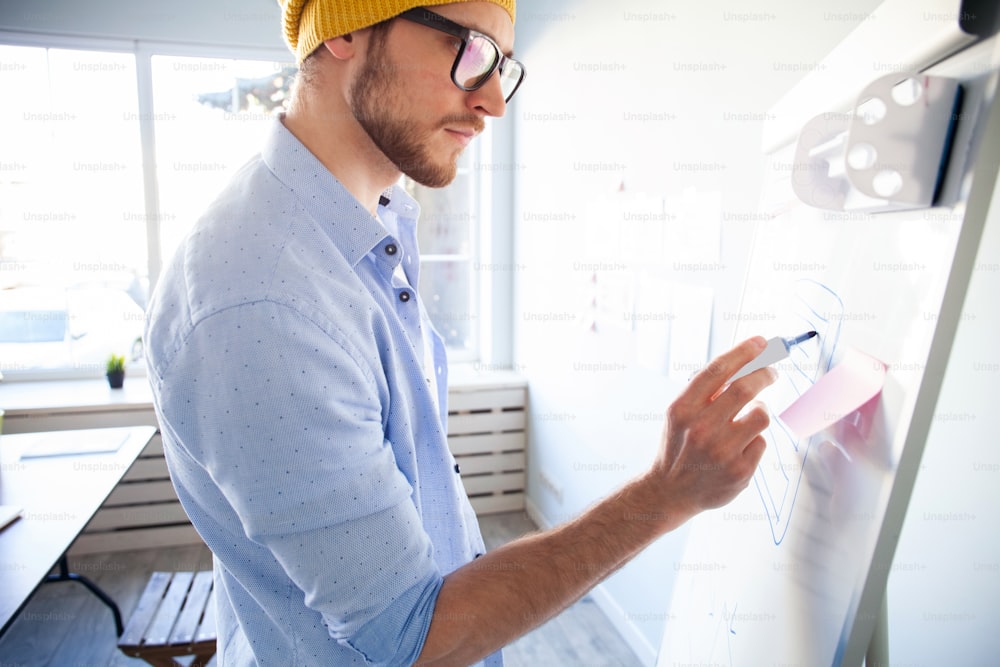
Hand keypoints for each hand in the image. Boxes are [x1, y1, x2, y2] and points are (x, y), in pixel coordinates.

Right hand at [652, 336, 775, 514]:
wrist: (670, 491)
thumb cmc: (680, 445)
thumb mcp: (680, 414)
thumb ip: (706, 392)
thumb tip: (745, 362)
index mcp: (683, 409)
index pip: (717, 370)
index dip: (743, 352)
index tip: (760, 342)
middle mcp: (701, 428)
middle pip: (746, 388)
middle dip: (765, 373)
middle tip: (772, 372)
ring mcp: (721, 451)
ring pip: (761, 415)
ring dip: (761, 410)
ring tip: (750, 417)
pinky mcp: (740, 470)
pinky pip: (761, 442)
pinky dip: (754, 440)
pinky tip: (738, 449)